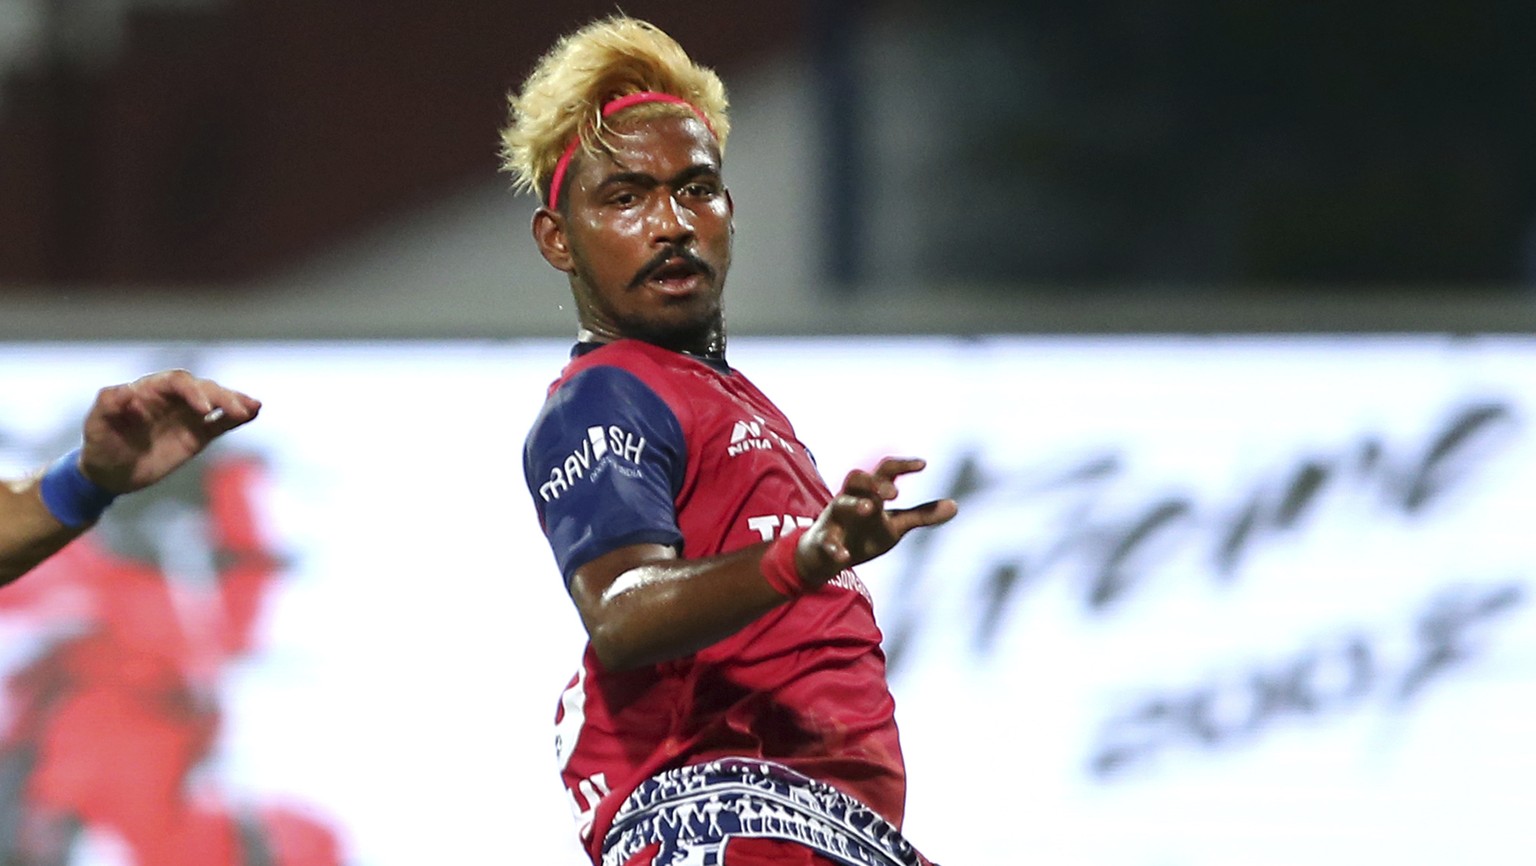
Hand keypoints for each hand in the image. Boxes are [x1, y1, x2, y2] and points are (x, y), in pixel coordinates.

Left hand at [77, 369, 261, 492]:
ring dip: (234, 402)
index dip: (192, 391)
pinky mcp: (197, 434)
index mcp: (149, 390)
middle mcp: (172, 399)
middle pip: (203, 388)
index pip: (176, 382)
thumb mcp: (97, 426)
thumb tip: (126, 391)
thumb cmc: (100, 445)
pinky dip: (236, 417)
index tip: (204, 409)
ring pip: (216, 402)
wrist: (109, 474)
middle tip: (237, 410)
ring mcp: (186, 416)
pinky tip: (254, 412)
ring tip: (253, 407)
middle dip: (221, 397)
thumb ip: (108, 405)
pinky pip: (221, 423)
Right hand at [796, 457, 957, 583]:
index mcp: (869, 494)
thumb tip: (955, 505)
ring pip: (840, 504)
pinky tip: (845, 557)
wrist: (824, 557)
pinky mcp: (823, 541)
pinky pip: (827, 542)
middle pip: (856, 478)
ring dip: (855, 505)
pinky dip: (835, 548)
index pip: (884, 471)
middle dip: (874, 482)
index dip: (902, 466)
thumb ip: (921, 515)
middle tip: (894, 493)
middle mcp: (850, 500)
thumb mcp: (894, 526)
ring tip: (870, 509)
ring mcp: (834, 520)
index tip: (923, 465)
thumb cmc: (862, 534)